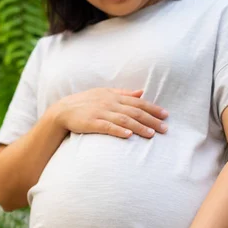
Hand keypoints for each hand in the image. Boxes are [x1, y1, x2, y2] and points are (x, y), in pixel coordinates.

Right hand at [51, 88, 168, 138]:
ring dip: (139, 127)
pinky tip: (128, 135)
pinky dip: (118, 130)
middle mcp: (109, 103)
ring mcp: (100, 113)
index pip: (138, 102)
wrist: (62, 111)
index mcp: (114, 96)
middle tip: (165, 128)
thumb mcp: (104, 94)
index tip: (166, 115)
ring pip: (124, 119)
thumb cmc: (84, 103)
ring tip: (151, 134)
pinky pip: (107, 126)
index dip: (153, 108)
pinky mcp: (91, 123)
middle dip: (151, 120)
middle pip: (134, 111)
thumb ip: (123, 93)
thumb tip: (142, 92)